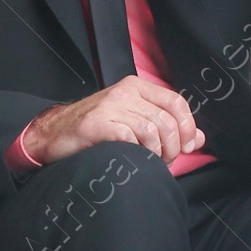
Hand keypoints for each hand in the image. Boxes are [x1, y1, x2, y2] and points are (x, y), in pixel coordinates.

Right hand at [22, 74, 206, 165]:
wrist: (53, 134)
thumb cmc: (96, 130)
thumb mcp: (133, 121)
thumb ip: (166, 127)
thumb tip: (198, 139)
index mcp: (136, 87)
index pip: (176, 103)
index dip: (188, 127)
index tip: (187, 147)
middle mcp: (125, 92)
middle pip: (167, 120)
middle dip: (173, 147)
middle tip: (165, 161)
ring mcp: (110, 106)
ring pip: (152, 130)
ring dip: (157, 154)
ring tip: (150, 163)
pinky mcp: (97, 124)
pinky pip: (130, 138)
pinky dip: (138, 153)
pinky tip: (133, 159)